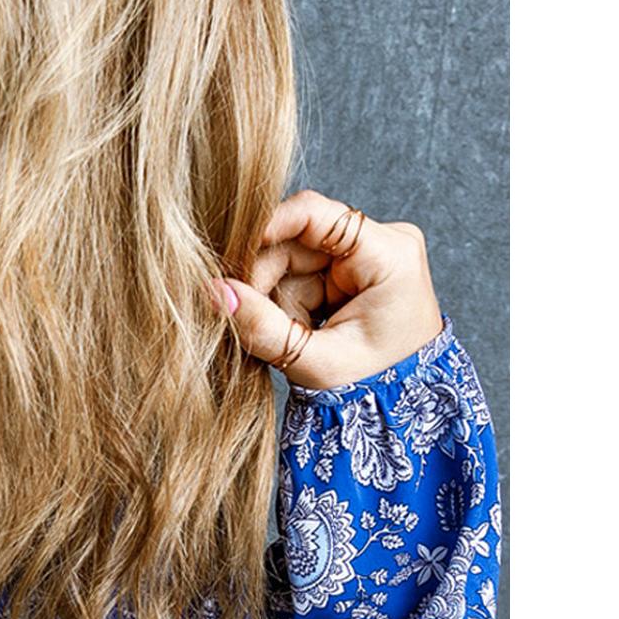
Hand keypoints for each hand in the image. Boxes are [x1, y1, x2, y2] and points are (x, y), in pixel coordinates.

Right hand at [213, 188, 445, 390]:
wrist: (404, 404)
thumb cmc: (374, 387)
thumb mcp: (316, 362)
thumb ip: (263, 328)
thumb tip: (214, 293)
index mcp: (389, 255)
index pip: (315, 214)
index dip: (265, 229)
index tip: (229, 261)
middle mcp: (383, 242)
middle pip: (296, 240)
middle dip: (268, 283)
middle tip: (260, 326)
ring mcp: (368, 252)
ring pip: (292, 259)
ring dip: (278, 299)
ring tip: (293, 337)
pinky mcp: (354, 268)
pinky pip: (302, 273)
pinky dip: (290, 303)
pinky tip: (300, 329)